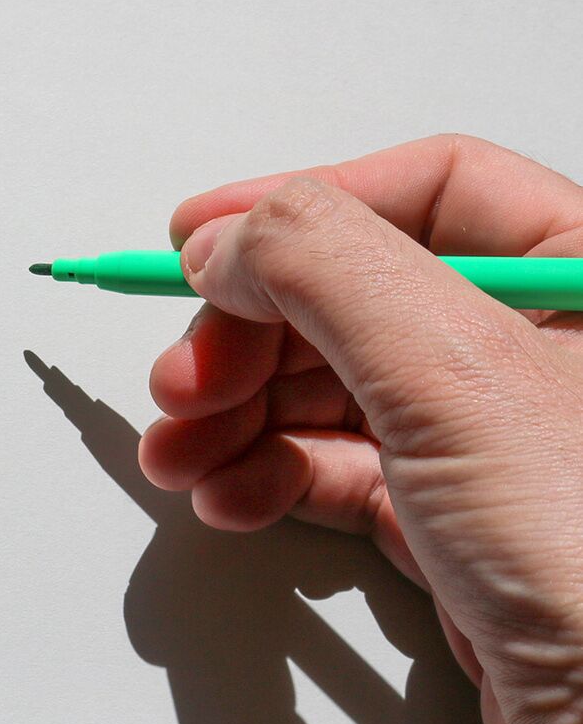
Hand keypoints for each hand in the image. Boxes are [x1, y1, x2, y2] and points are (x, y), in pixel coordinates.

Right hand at [137, 135, 582, 723]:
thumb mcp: (457, 376)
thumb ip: (326, 268)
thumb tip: (229, 232)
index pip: (432, 189)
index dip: (300, 204)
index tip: (197, 240)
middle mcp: (551, 358)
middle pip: (360, 294)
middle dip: (248, 334)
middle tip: (184, 377)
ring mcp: (505, 450)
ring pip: (335, 389)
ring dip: (236, 412)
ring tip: (178, 450)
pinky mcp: (462, 534)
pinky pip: (340, 473)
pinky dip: (269, 478)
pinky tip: (231, 499)